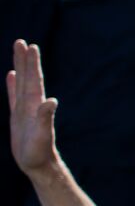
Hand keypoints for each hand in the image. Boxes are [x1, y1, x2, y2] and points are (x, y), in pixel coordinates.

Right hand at [8, 40, 59, 175]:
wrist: (37, 164)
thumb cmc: (39, 152)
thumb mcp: (42, 134)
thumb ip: (46, 117)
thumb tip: (52, 101)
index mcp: (36, 105)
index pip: (34, 79)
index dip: (32, 63)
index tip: (31, 46)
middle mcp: (31, 104)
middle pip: (27, 77)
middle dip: (24, 59)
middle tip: (22, 42)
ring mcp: (24, 109)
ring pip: (20, 83)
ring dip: (19, 67)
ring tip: (18, 52)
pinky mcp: (18, 117)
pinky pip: (13, 96)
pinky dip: (12, 85)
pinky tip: (11, 75)